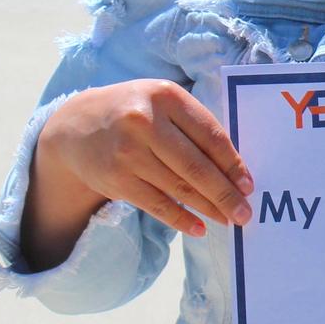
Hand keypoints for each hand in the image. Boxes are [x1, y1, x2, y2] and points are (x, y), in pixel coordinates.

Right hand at [40, 80, 254, 238]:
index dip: (232, 164)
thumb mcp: (162, 103)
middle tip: (244, 213)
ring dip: (208, 208)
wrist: (76, 126)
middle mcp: (145, 121)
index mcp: (166, 96)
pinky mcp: (116, 178)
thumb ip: (194, 126)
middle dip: (225, 194)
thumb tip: (234, 169)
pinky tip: (198, 227)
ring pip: (179, 188)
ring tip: (228, 220)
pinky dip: (180, 219)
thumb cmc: (133, 113)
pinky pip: (157, 204)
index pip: (210, 135)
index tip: (249, 185)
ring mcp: (128, 152)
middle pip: (196, 166)